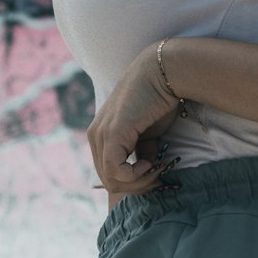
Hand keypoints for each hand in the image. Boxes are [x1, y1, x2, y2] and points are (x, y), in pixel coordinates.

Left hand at [87, 44, 180, 194]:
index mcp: (100, 134)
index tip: (155, 172)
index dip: (132, 180)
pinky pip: (114, 170)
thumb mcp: (148, 134)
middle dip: (136, 184)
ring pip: (111, 179)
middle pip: (108, 180)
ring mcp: (100, 134)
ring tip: (156, 167)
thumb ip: (142, 152)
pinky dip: (134, 174)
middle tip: (158, 174)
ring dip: (138, 180)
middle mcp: (95, 135)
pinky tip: (148, 163)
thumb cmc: (157, 99)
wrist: (161, 73)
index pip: (108, 172)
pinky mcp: (111, 134)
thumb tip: (144, 169)